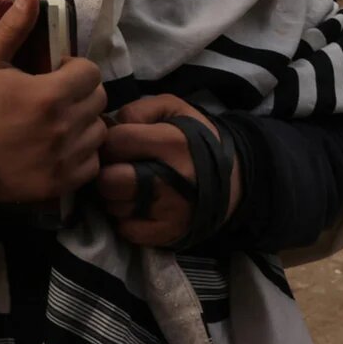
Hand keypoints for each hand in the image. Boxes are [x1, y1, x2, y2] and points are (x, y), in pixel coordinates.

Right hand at [0, 0, 106, 205]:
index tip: (56, 72)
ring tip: (60, 122)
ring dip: (84, 123)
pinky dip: (82, 155)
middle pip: (98, 101)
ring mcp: (63, 159)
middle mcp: (63, 128)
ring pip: (98, 132)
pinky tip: (61, 148)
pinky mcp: (59, 184)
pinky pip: (91, 165)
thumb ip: (13, 27)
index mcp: (49, 95)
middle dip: (81, 92)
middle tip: (57, 95)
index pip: (91, 72)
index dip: (75, 68)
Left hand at [95, 96, 241, 247]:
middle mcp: (171, 181)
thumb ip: (139, 109)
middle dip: (108, 172)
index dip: (109, 141)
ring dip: (116, 197)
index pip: (117, 142)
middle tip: (117, 168)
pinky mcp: (169, 234)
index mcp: (173, 143)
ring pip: (115, 207)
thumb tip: (109, 125)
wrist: (235, 178)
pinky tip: (138, 206)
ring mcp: (170, 212)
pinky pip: (127, 230)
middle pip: (110, 181)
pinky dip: (127, 219)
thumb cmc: (195, 138)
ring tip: (131, 187)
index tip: (117, 144)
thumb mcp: (174, 108)